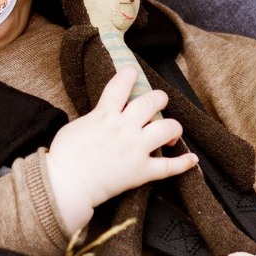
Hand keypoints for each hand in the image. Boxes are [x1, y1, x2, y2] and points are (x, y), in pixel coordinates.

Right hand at [46, 66, 198, 234]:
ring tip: (170, 130)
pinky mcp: (142, 171)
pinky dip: (184, 163)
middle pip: (152, 102)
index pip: (121, 86)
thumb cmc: (63, 157)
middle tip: (157, 101)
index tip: (132, 71)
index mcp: (104, 115)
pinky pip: (170, 166)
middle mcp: (124, 128)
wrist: (66, 184)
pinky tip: (192, 159)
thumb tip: (103, 118)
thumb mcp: (74, 127)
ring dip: (173, 127)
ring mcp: (136, 149)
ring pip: (168, 127)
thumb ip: (93, 119)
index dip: (128, 74)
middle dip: (158, 98)